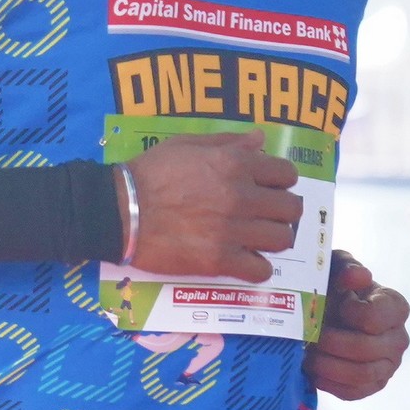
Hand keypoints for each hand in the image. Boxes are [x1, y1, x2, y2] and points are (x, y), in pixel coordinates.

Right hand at [120, 132, 302, 280]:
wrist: (118, 210)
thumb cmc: (150, 173)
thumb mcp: (187, 145)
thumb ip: (228, 142)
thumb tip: (260, 139)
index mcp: (234, 163)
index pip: (287, 174)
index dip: (281, 181)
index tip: (271, 188)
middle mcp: (240, 196)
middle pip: (291, 209)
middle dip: (283, 211)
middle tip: (267, 215)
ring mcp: (231, 230)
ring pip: (281, 239)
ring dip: (273, 239)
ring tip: (258, 238)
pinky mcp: (218, 261)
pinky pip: (259, 270)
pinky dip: (257, 268)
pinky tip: (245, 261)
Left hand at [307, 251, 408, 400]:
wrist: (326, 313)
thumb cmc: (333, 286)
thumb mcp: (335, 268)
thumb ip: (346, 267)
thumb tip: (358, 276)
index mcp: (395, 306)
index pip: (375, 317)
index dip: (350, 314)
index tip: (336, 306)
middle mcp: (399, 338)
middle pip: (365, 348)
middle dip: (331, 343)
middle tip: (310, 336)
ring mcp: (389, 365)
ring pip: (360, 374)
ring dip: (327, 365)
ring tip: (307, 354)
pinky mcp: (373, 385)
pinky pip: (353, 392)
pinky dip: (329, 382)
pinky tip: (312, 370)